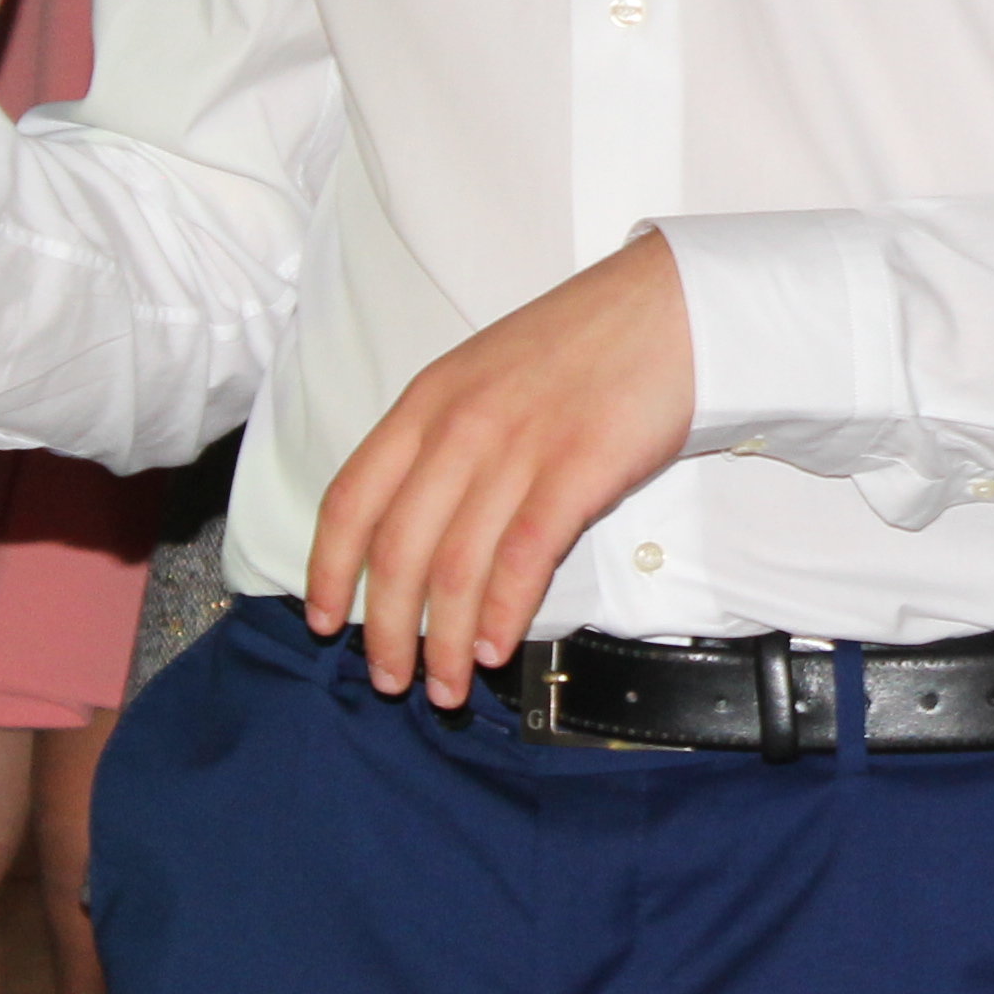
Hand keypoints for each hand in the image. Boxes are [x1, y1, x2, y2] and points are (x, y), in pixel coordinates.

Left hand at [302, 231, 693, 709]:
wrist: (670, 306)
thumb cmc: (584, 344)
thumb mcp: (485, 374)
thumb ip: (445, 440)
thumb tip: (421, 525)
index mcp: (427, 402)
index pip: (351, 500)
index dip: (328, 570)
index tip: (324, 620)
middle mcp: (459, 427)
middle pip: (396, 550)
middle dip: (386, 629)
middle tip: (390, 680)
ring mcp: (517, 448)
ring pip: (455, 567)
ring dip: (443, 642)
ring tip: (446, 687)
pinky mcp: (577, 469)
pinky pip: (524, 559)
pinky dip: (502, 613)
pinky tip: (495, 648)